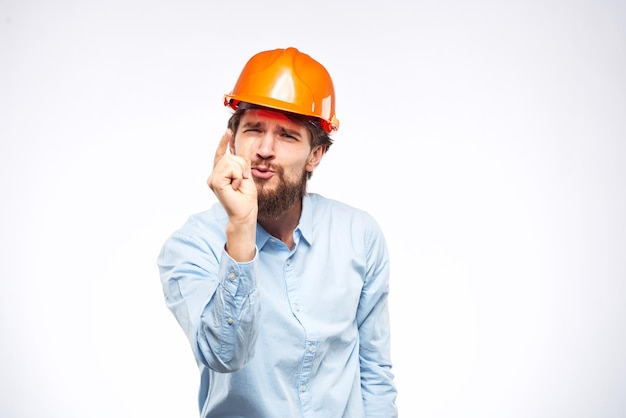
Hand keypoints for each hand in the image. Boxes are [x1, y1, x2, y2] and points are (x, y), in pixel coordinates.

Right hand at [207, 130, 256, 260]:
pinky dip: (237, 176)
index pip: (221, 154)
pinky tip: (235, 186)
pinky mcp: (215, 182)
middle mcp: (213, 175)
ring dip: (240, 171)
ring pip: (230, 160)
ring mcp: (213, 178)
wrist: (245, 212)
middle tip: (242, 180)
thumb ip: (242, 161)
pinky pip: (230, 168)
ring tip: (238, 184)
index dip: (224, 142)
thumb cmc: (246, 198)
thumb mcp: (245, 174)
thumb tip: (243, 145)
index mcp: (220, 174)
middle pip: (229, 156)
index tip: (228, 131)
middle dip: (241, 165)